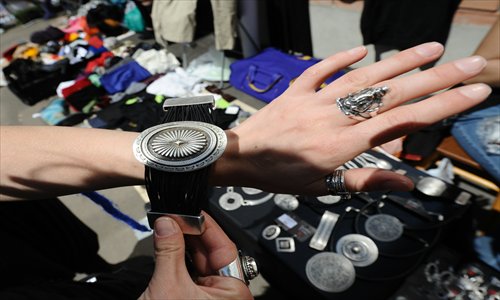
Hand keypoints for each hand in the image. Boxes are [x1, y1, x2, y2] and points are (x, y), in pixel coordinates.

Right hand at [139, 212, 251, 299]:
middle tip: (174, 216)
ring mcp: (207, 299)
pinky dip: (176, 258)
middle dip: (192, 233)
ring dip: (182, 244)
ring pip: (198, 262)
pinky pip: (187, 273)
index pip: (225, 249)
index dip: (208, 227)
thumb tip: (168, 223)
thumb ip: (169, 252)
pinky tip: (168, 243)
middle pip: (211, 254)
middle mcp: (224, 296)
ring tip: (169, 225)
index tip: (192, 211)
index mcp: (233, 294)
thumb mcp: (168, 287)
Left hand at [215, 42, 490, 194]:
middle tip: (470, 63)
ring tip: (431, 48)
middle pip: (391, 93)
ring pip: (364, 76)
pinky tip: (364, 49)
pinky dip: (343, 58)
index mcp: (344, 144)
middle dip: (435, 77)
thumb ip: (365, 180)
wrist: (238, 158)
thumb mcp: (322, 189)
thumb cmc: (279, 177)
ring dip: (399, 60)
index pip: (402, 121)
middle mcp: (335, 116)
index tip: (472, 92)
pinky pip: (322, 69)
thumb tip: (406, 181)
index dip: (440, 106)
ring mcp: (315, 98)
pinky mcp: (297, 89)